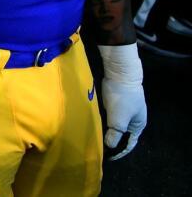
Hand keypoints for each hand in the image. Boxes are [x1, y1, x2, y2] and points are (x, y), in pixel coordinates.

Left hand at [99, 43, 146, 160]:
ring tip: (95, 141)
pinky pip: (109, 119)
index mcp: (138, 126)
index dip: (120, 152)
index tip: (109, 158)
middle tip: (99, 151)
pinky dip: (103, 124)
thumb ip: (115, 134)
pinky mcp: (115, 105)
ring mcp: (124, 112)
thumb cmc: (123, 99)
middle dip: (112, 143)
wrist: (120, 75)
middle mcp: (132, 121)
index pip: (130, 144)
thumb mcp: (119, 119)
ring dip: (106, 133)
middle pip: (122, 136)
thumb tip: (110, 145)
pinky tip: (94, 128)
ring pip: (114, 127)